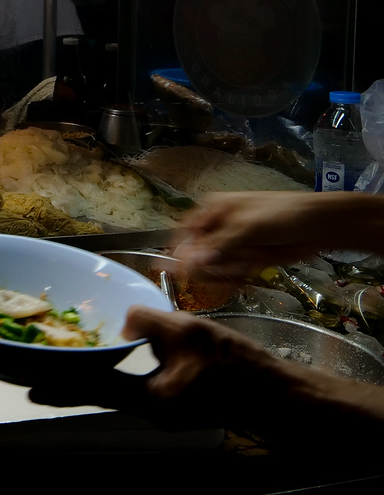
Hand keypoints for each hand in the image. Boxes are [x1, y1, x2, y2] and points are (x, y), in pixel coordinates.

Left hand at [29, 306, 296, 431]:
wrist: (279, 396)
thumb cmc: (237, 367)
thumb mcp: (189, 331)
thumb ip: (149, 321)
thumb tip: (123, 319)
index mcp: (150, 399)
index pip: (95, 392)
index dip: (61, 387)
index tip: (29, 388)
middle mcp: (152, 411)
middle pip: (100, 395)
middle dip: (69, 383)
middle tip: (33, 374)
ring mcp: (164, 412)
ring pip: (117, 393)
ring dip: (91, 380)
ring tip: (64, 364)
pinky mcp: (176, 406)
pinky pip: (136, 390)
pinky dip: (116, 378)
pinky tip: (108, 364)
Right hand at [174, 192, 359, 281]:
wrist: (320, 226)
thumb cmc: (281, 215)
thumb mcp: (246, 227)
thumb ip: (218, 246)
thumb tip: (189, 262)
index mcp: (213, 210)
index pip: (186, 232)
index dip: (179, 251)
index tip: (175, 272)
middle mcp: (220, 226)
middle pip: (200, 252)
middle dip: (206, 267)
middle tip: (214, 279)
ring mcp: (235, 243)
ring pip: (216, 265)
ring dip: (223, 275)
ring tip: (236, 279)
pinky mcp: (250, 257)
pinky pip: (233, 272)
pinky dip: (235, 279)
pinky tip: (239, 285)